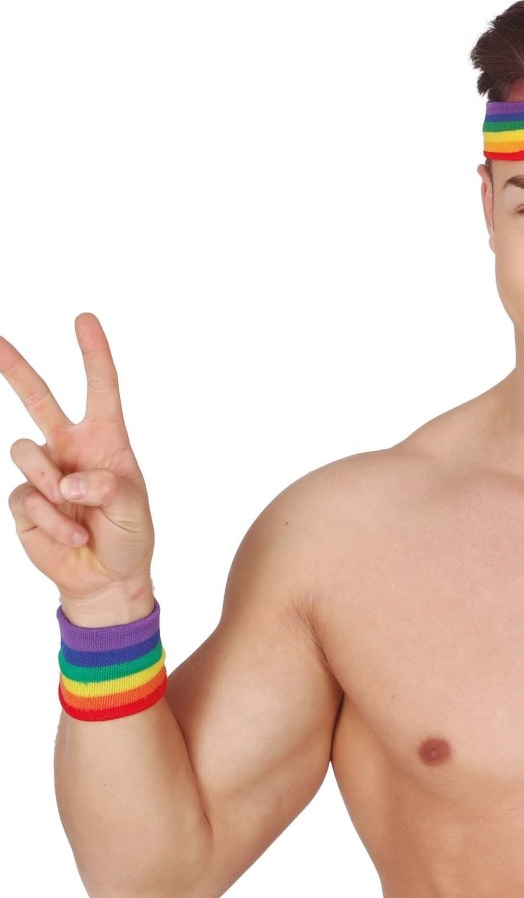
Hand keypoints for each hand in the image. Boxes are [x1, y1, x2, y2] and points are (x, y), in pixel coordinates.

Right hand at [1, 313, 154, 619]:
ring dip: (54, 487)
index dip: (93, 355)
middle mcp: (71, 448)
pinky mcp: (25, 500)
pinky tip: (72, 534)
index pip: (101, 390)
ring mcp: (44, 472)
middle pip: (38, 399)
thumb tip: (68, 477)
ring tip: (80, 516)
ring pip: (26, 453)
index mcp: (106, 441)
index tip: (84, 320)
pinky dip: (52, 519)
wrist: (106, 578)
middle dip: (16, 369)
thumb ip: (108, 487)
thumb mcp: (134, 510)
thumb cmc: (129, 537)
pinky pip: (27, 497)